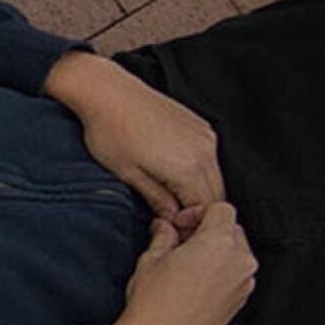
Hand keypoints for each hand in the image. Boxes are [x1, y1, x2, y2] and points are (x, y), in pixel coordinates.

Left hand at [46, 51, 223, 216]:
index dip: (190, 225)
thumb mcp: (127, 174)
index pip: (203, 209)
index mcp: (188, 167)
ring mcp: (205, 136)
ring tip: (173, 202)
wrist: (108, 92)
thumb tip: (172, 217)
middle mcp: (204, 151)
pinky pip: (210, 158)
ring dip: (201, 192)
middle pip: (215, 194)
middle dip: (199, 212)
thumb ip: (156, 198)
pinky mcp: (201, 126)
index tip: (174, 232)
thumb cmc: (110, 132)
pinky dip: (200, 173)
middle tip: (175, 223)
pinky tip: (177, 178)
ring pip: (215, 176)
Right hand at [89, 202, 255, 324]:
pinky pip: (236, 275)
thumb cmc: (152, 301)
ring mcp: (243, 282)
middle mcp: (239, 260)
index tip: (180, 224)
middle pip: (232, 230)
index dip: (198, 212)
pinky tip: (194, 282)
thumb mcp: (151, 259)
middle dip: (207, 231)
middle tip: (180, 241)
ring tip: (187, 263)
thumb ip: (163, 236)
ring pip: (236, 253)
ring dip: (216, 251)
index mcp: (219, 242)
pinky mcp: (240, 300)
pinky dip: (220, 271)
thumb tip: (163, 227)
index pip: (221, 210)